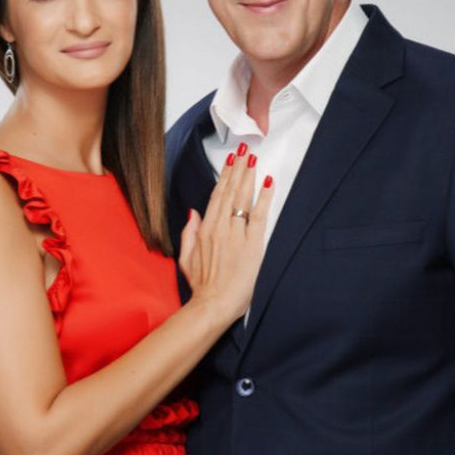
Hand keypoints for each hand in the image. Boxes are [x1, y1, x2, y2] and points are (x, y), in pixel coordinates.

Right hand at [178, 147, 272, 322]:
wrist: (213, 305)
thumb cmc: (203, 286)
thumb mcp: (187, 258)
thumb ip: (189, 233)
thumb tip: (193, 213)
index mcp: (205, 229)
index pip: (217, 195)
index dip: (225, 176)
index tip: (231, 160)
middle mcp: (220, 227)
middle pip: (230, 191)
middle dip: (238, 168)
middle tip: (245, 149)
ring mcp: (236, 235)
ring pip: (242, 198)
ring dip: (248, 176)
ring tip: (253, 158)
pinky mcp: (252, 244)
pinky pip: (259, 216)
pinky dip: (264, 198)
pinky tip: (268, 182)